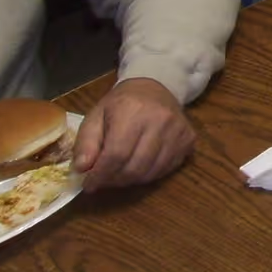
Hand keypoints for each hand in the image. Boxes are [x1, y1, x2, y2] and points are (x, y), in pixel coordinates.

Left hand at [73, 77, 194, 190]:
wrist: (155, 86)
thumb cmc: (121, 104)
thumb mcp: (96, 116)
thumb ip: (86, 142)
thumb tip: (82, 169)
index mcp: (132, 111)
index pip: (116, 154)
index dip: (100, 175)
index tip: (89, 184)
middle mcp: (160, 119)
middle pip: (135, 167)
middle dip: (114, 180)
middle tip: (104, 180)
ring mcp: (178, 130)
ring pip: (152, 172)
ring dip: (131, 180)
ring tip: (120, 174)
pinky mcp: (188, 138)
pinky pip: (167, 169)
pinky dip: (150, 175)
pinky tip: (140, 167)